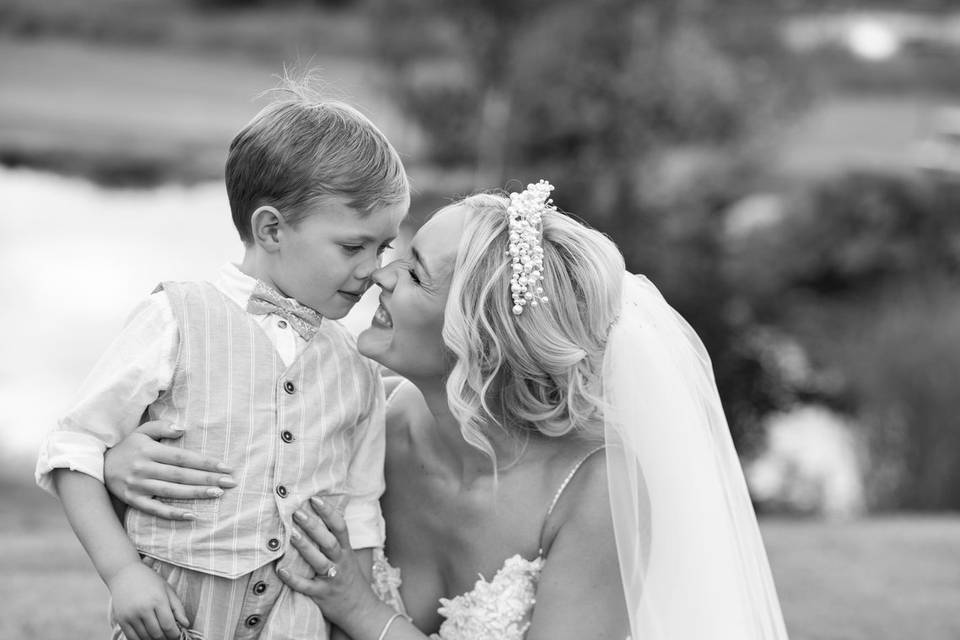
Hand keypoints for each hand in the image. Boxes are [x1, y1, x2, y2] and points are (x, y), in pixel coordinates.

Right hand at [104, 420, 235, 519]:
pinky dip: (173, 514)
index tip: (225, 467)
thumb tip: (183, 428)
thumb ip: (162, 427)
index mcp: (149, 451)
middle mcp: (144, 468)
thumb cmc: (128, 447)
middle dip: (207, 478)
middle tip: (230, 482)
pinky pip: (155, 510)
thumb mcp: (142, 431)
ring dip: (195, 493)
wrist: (96, 466)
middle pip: (181, 475)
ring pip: (171, 492)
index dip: (205, 462)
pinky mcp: (132, 500)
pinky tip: (192, 515)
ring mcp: (138, 486)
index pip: (182, 457)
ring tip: (217, 494)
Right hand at [107, 561, 189, 639]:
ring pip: (145, 637)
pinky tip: (147, 636)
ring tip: (160, 635)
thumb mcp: (168, 589)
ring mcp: (130, 615)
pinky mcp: (121, 620)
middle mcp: (143, 608)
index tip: (177, 635)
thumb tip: (186, 624)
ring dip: (154, 639)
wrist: (124, 573)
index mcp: (158, 600)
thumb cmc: (150, 580)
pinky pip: (131, 637)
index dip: (175, 634)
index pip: (168, 626)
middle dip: (165, 638)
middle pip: (157, 634)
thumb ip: (178, 608)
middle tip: (169, 636)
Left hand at [278, 497, 378, 626]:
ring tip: (291, 534)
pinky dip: (293, 579)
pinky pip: (307, 586)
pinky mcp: (322, 595)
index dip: (329, 512)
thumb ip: (335, 538)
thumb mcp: (347, 556)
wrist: (360, 609)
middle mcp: (341, 562)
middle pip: (329, 542)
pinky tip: (281, 570)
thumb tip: (318, 514)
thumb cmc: (349, 577)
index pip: (340, 527)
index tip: (315, 498)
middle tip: (298, 512)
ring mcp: (332, 579)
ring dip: (305, 547)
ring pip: (319, 561)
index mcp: (346, 550)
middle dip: (314, 526)